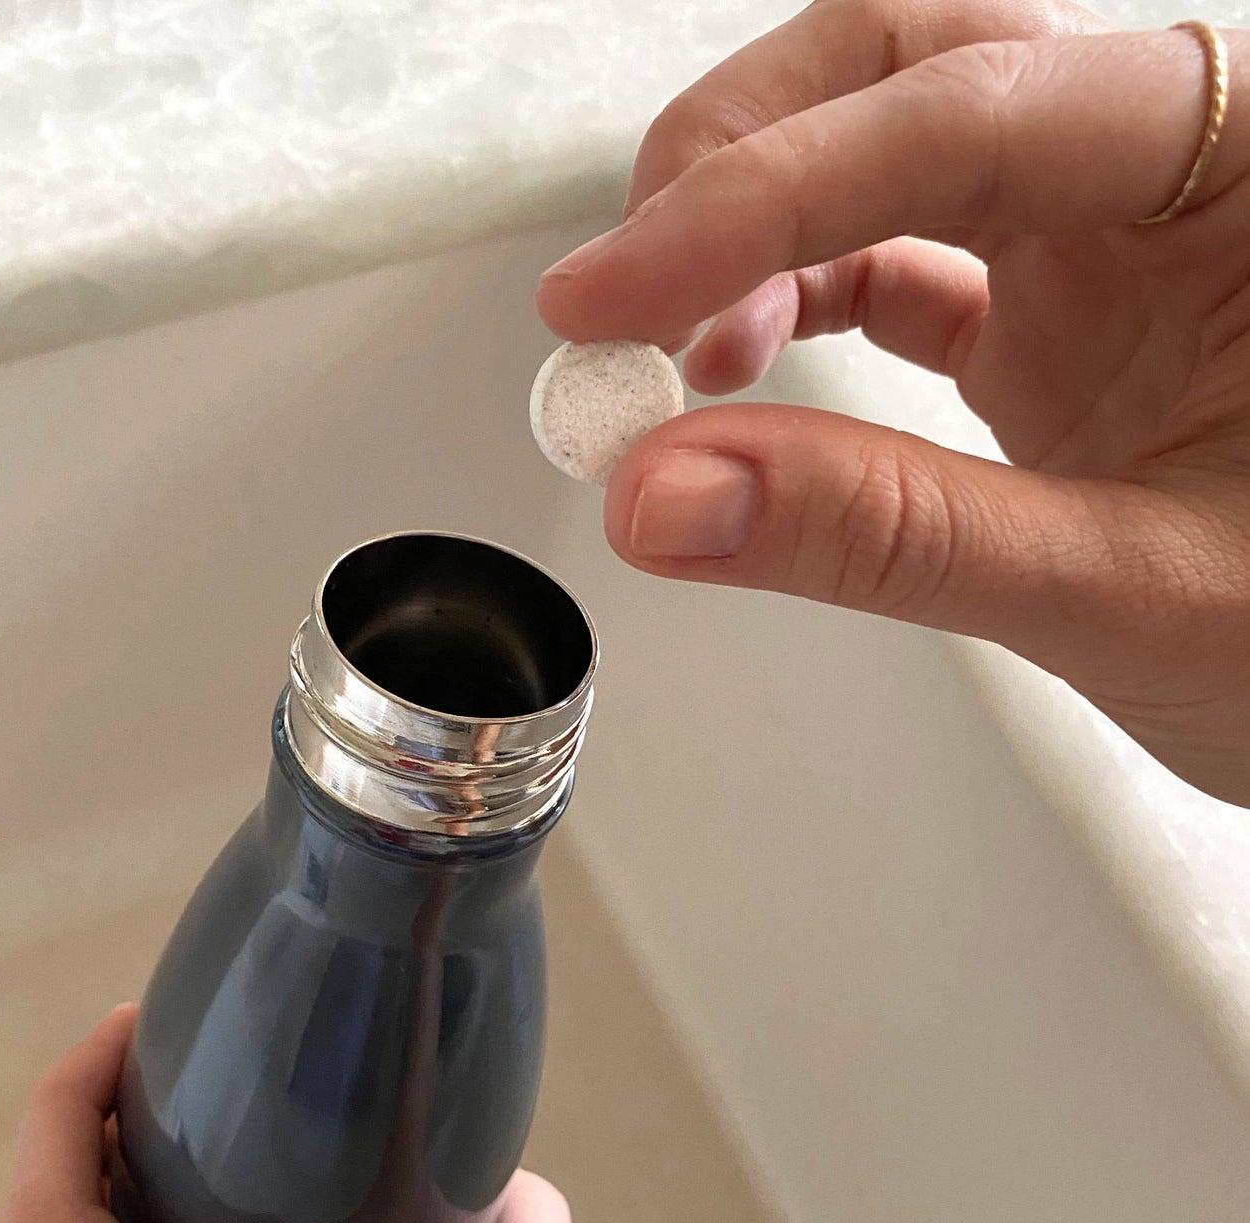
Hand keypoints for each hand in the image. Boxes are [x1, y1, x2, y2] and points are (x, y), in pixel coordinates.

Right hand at [537, 0, 1249, 805]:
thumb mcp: (1130, 590)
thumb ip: (892, 536)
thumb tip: (674, 493)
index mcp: (1245, 170)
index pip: (965, 115)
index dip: (760, 198)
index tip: (612, 293)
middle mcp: (1173, 171)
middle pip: (917, 57)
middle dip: (747, 152)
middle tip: (628, 279)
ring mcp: (1110, 238)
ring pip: (892, 138)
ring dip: (754, 221)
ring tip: (665, 341)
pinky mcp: (1058, 313)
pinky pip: (901, 255)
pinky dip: (794, 296)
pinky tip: (739, 360)